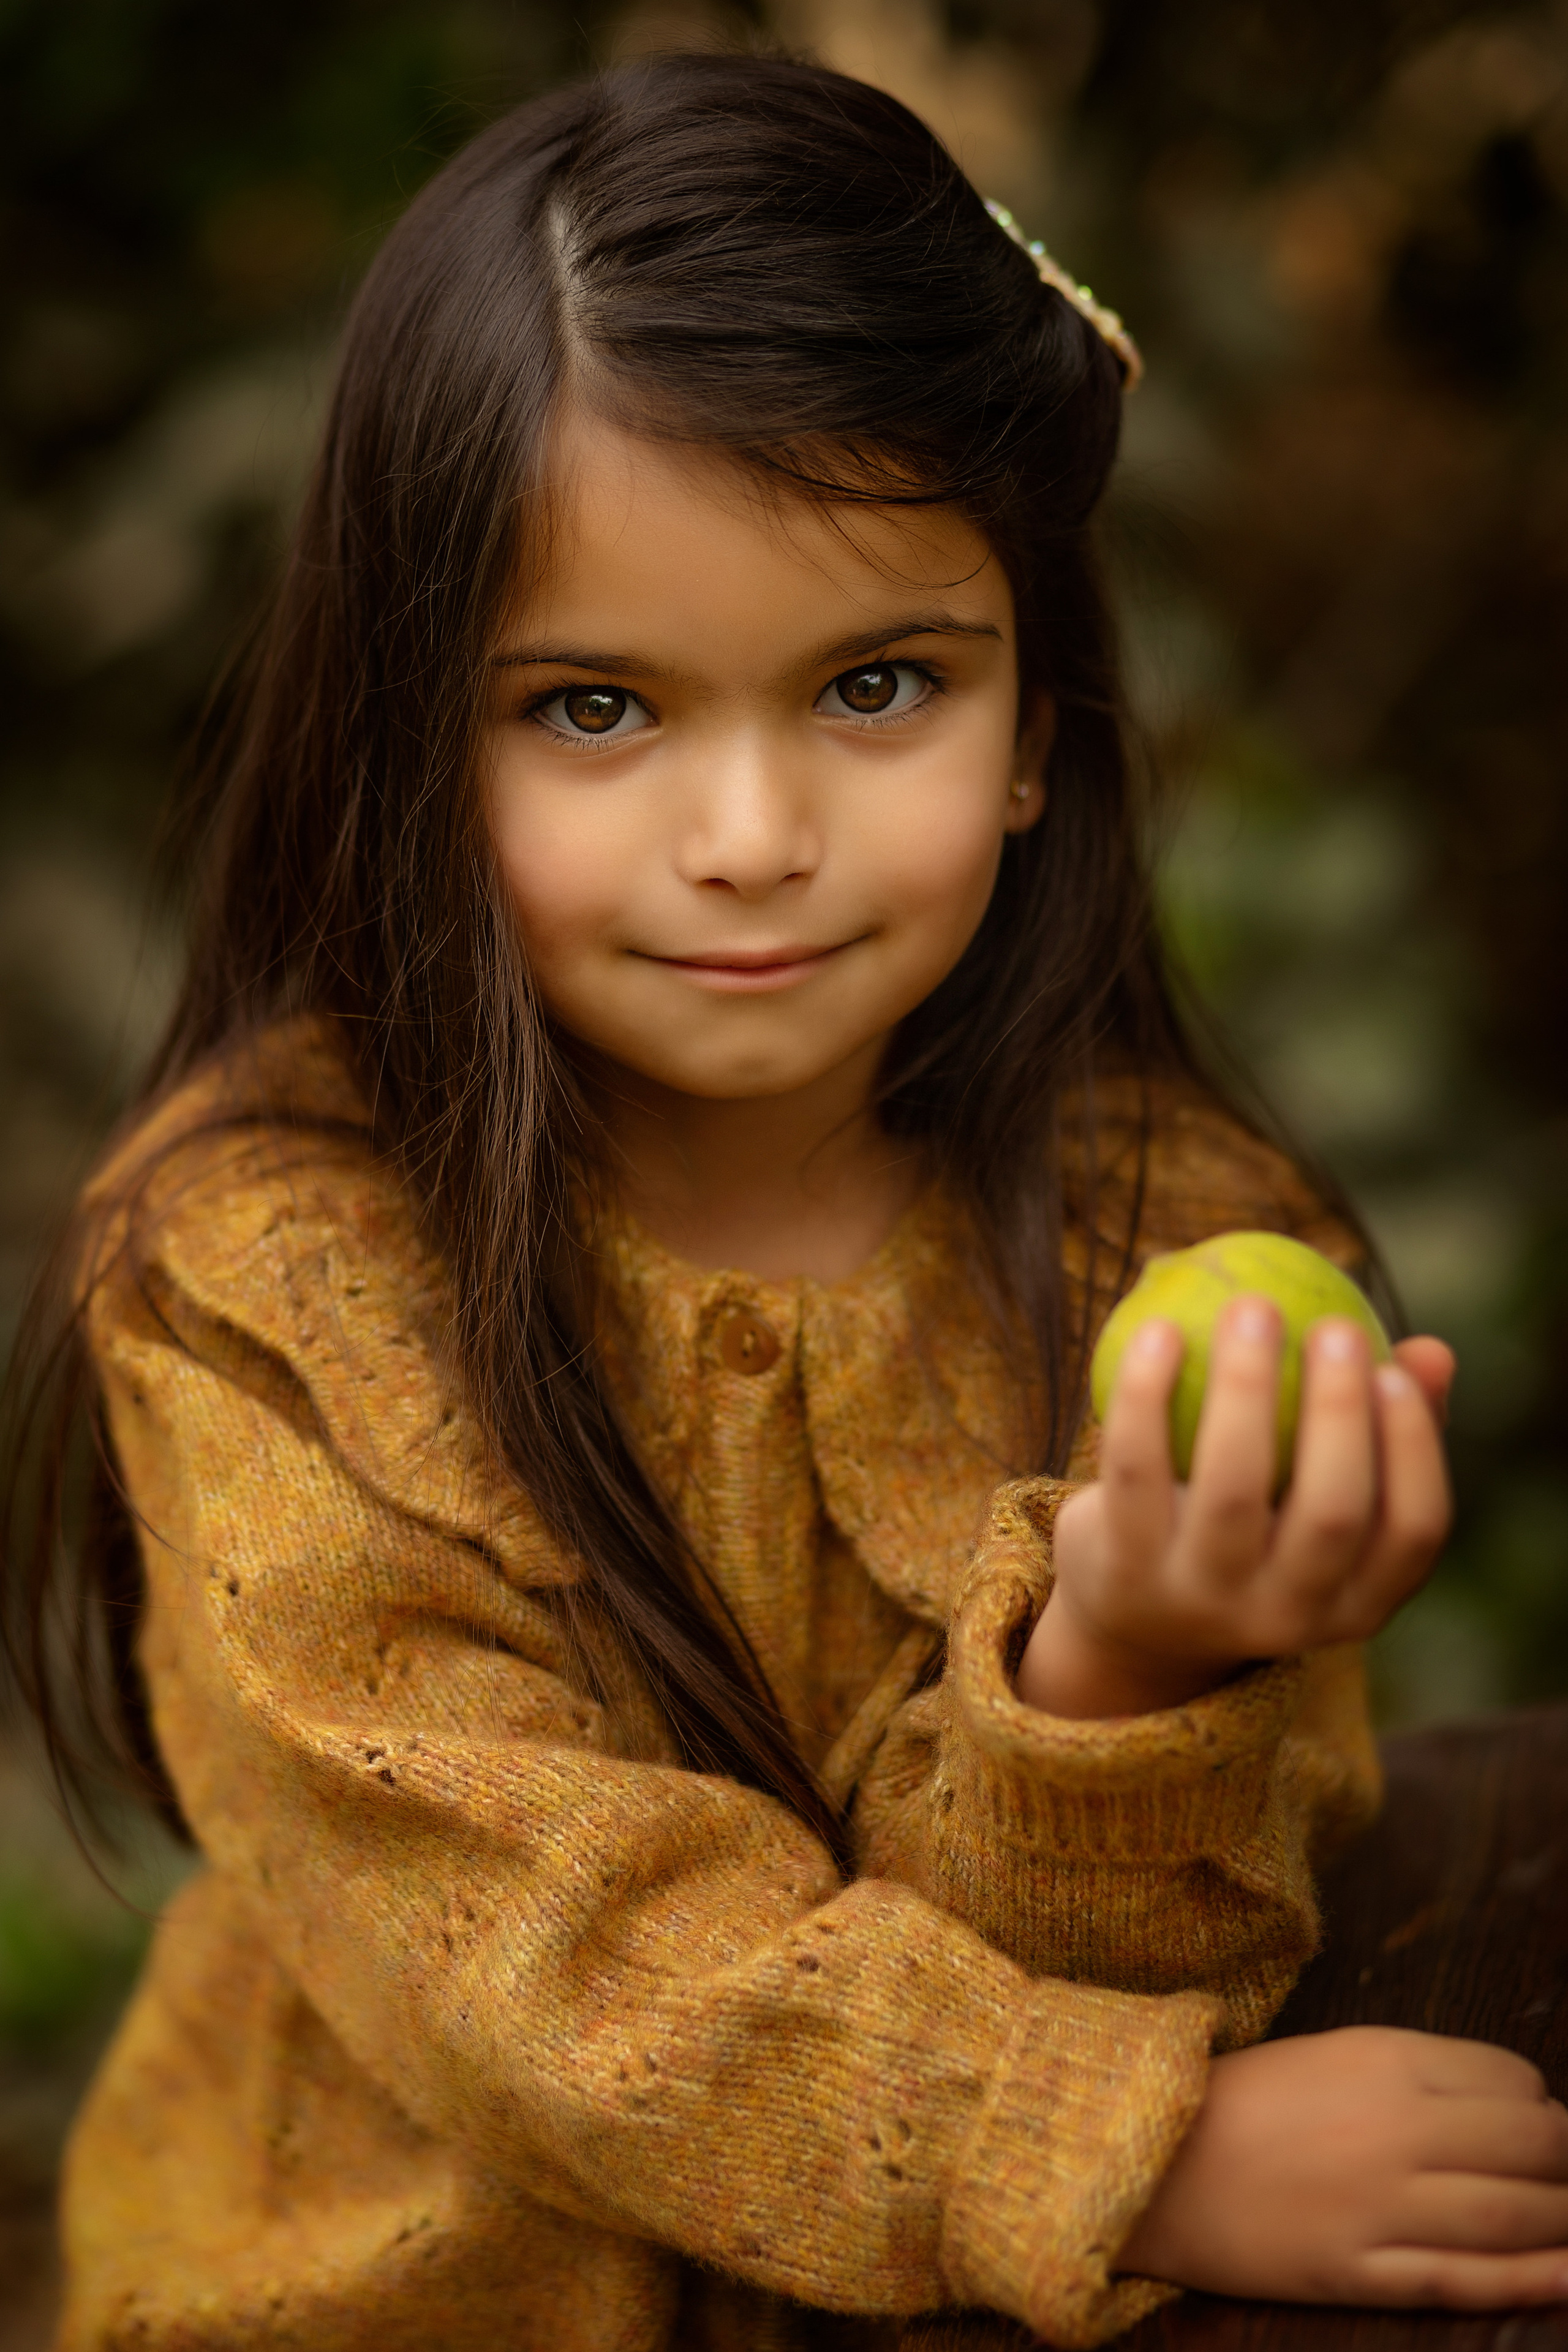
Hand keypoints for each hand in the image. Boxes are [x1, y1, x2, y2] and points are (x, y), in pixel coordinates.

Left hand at [1016, 1300, 1453, 1717]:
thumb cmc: (1256, 1535)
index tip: (1392, 1369)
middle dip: (1340, 1411)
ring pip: (1234, 1488)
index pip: (1413, 1532)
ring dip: (1247, 1386)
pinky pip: (1137, 1467)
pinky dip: (1147, 1393)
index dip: (1414, 1449)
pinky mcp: (1124, 1570)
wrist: (1132, 1625)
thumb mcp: (1318, 1504)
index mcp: (1356, 1604)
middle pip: (1331, 1512)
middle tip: (1335, 1325)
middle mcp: (1286, 1616)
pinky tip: (1159, 1327)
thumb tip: (1433, 1352)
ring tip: (1253, 1306)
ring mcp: (1202, 1600)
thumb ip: (1379, 1432)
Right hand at [1119, 2028, 1567, 2309]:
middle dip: (1567, 2162)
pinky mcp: (1360, 2271)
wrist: (1156, 2158)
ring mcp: (1380, 2205)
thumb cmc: (1250, 2101)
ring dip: (1566, 2217)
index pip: (1514, 2082)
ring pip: (1516, 2215)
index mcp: (1388, 2061)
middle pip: (1532, 2147)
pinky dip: (1534, 2280)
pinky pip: (1468, 2279)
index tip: (1538, 2125)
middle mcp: (1396, 2128)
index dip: (1540, 2107)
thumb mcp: (1337, 2053)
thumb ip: (1422, 2073)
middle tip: (1566, 2174)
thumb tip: (1520, 2105)